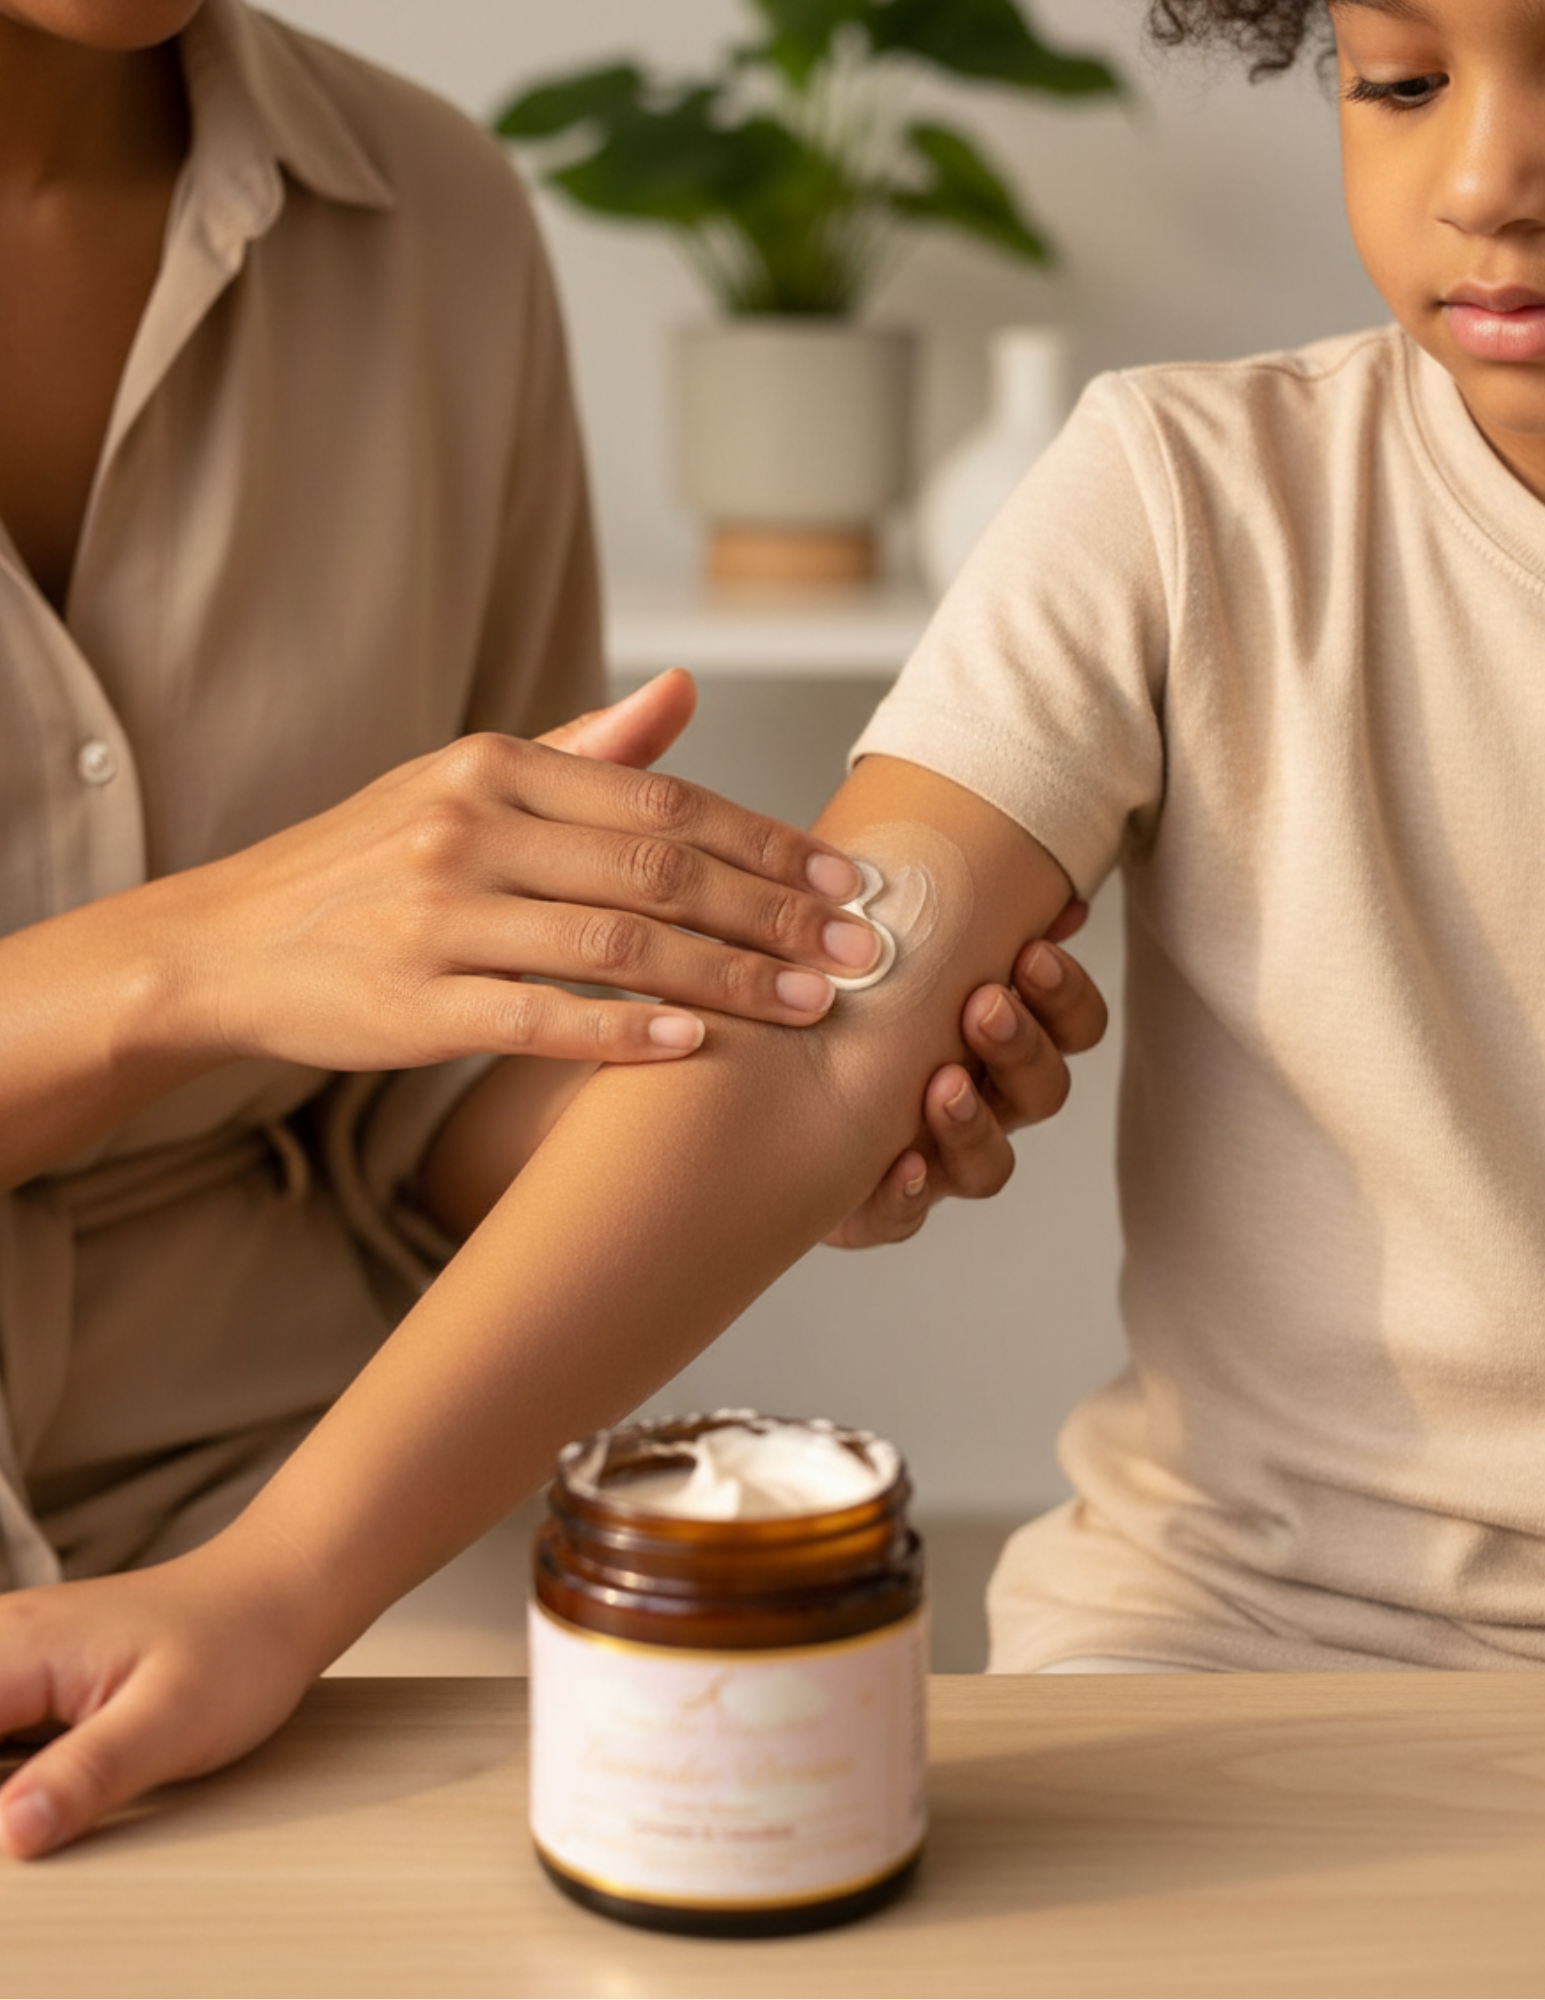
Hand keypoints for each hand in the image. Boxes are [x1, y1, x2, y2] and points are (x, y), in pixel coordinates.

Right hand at [0, 1531, 321, 1860]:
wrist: (279, 1594)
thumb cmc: (239, 1646)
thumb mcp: (174, 1720)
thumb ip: (89, 1774)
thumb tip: (11, 1834)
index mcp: (14, 1650)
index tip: (14, 1819)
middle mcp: (0, 1644)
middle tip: (44, 1811)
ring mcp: (12, 1658)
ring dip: (2, 1789)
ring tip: (56, 1797)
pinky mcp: (29, 1678)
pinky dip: (7, 1774)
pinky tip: (39, 1795)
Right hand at [153, 669, 882, 1073]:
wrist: (225, 943)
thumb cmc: (365, 864)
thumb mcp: (461, 783)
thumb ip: (582, 748)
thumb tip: (684, 690)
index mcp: (493, 766)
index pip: (661, 800)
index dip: (766, 843)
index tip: (845, 881)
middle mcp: (468, 827)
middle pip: (658, 870)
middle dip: (774, 913)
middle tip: (860, 950)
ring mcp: (436, 915)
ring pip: (616, 946)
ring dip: (729, 977)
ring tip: (812, 1006)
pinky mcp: (411, 1003)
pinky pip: (538, 1019)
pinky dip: (622, 1033)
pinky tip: (694, 1046)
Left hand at [824, 906, 1107, 1246]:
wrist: (746, 1090)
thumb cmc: (832, 998)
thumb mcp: (878, 939)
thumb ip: (944, 909)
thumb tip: (1032, 881)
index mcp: (998, 1041)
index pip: (1071, 1026)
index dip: (1064, 995)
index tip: (1030, 949)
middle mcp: (981, 1105)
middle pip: (1043, 1092)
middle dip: (1020, 1045)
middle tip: (982, 1003)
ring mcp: (933, 1162)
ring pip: (989, 1165)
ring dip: (973, 1122)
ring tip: (941, 1084)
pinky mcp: (875, 1208)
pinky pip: (905, 1218)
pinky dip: (906, 1194)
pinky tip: (898, 1165)